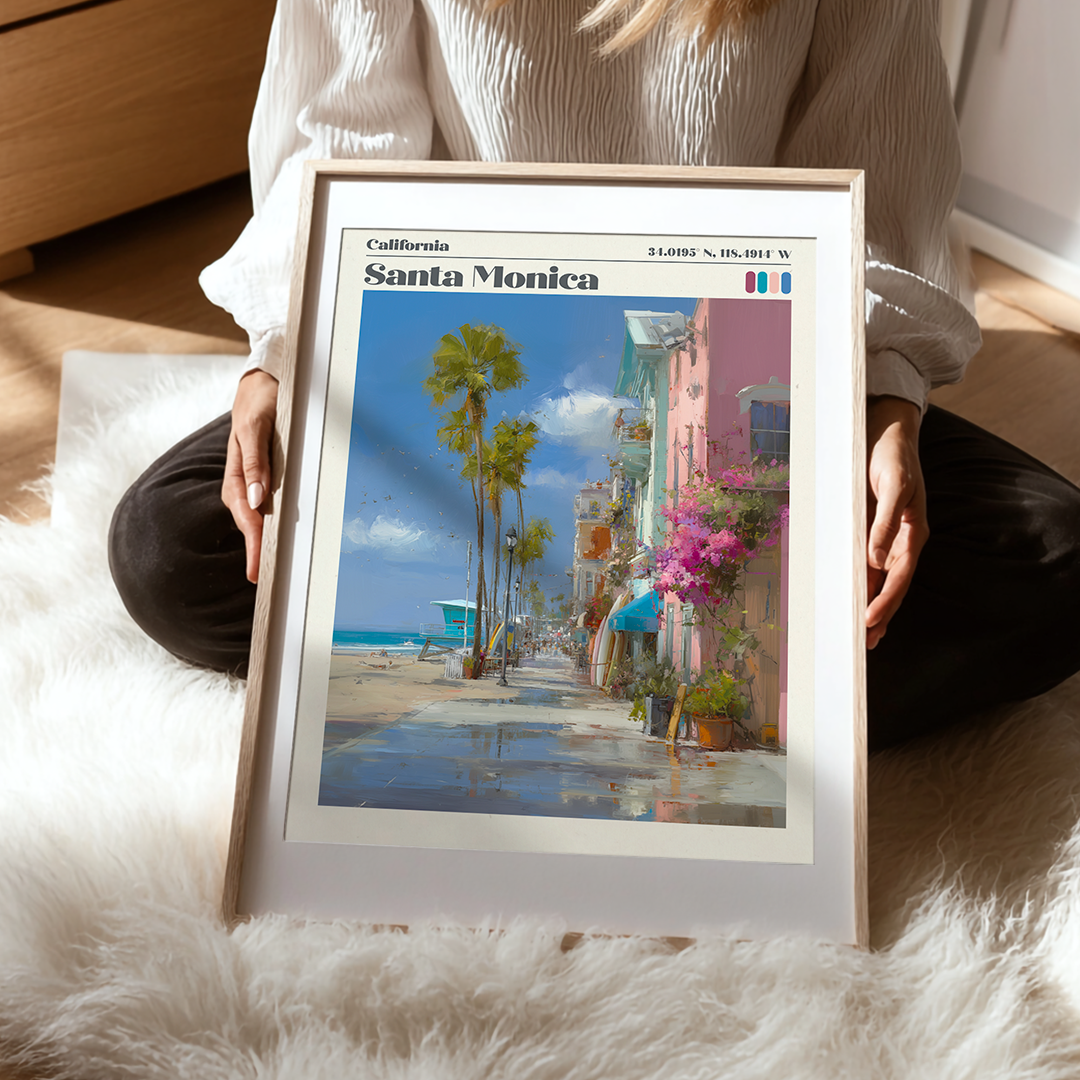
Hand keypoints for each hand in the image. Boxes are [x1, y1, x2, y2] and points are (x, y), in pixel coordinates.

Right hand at [222, 369, 278, 583]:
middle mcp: (245, 480)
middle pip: (250, 522)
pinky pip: (268, 505)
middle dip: (257, 551)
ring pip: (258, 516)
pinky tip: (279, 538)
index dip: (252, 543)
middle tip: (264, 581)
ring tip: (270, 568)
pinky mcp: (267, 475)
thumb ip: (255, 460)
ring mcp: (256, 479)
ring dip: (263, 541)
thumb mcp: (257, 425)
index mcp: (238, 471)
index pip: (246, 515)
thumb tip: (256, 499)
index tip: (257, 569)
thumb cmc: (260, 400)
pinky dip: (272, 524)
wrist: (264, 380)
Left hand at [865, 396, 927, 649]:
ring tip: (860, 636)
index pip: (899, 576)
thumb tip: (876, 559)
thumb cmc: (893, 455)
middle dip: (879, 615)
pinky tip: (852, 599)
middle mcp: (902, 540)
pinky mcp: (872, 529)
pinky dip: (861, 584)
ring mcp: (887, 537)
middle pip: (890, 586)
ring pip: (879, 580)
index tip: (869, 622)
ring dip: (870, 605)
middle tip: (863, 645)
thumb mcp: (893, 484)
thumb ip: (886, 521)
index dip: (885, 601)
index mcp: (913, 533)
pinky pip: (866, 564)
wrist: (887, 431)